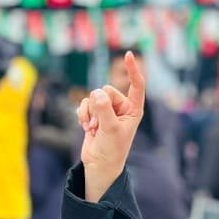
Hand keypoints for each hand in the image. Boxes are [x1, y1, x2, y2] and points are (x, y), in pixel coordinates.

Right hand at [77, 52, 144, 201]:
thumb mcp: (110, 129)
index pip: (136, 85)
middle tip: (101, 124)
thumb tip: (96, 93)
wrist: (99, 164)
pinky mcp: (94, 114)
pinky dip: (83, 114)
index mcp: (133, 109)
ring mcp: (107, 110)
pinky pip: (84, 103)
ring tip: (94, 128)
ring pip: (93, 96)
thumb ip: (104, 109)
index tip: (128, 54)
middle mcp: (121, 107)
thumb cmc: (112, 149)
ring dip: (90, 112)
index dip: (133, 70)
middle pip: (106, 90)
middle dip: (99, 106)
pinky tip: (86, 127)